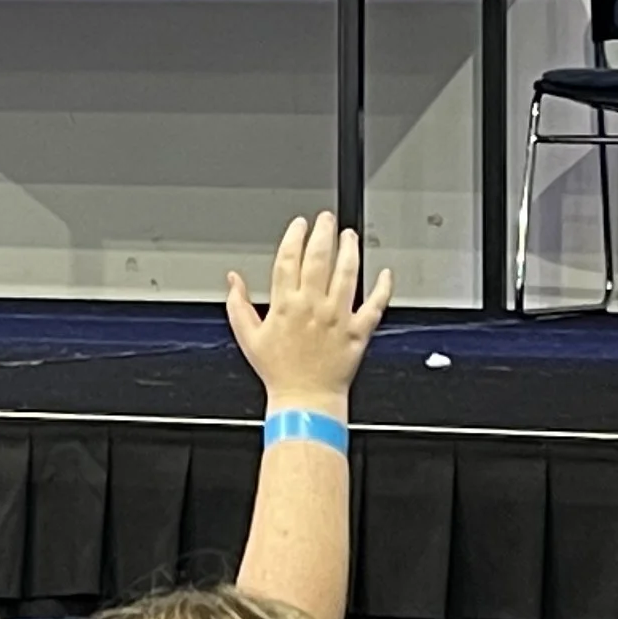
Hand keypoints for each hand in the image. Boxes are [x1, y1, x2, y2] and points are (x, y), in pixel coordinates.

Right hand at [225, 212, 390, 417]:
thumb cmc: (278, 371)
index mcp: (285, 305)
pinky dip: (382, 287)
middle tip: (327, 219)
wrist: (305, 399)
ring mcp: (338, 317)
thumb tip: (233, 280)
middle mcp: (313, 306)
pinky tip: (384, 273)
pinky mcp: (358, 331)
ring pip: (347, 273)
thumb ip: (238, 304)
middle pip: (320, 258)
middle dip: (324, 233)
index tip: (299, 224)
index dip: (294, 236)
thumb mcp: (248, 337)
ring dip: (350, 250)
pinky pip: (375, 304)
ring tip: (350, 236)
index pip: (289, 259)